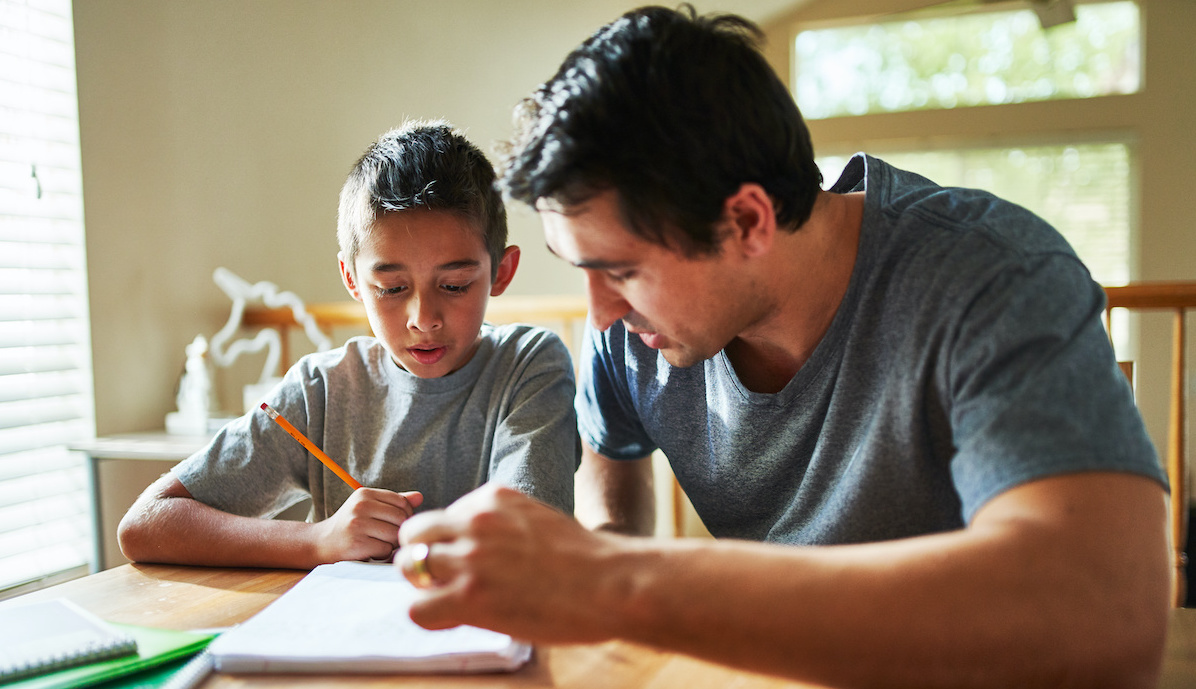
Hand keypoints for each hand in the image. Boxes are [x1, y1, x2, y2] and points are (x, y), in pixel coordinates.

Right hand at [312, 488, 422, 562]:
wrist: (322, 542)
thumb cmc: (352, 524)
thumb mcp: (369, 507)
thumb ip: (394, 502)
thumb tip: (420, 497)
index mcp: (365, 494)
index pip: (401, 502)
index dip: (405, 514)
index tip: (396, 523)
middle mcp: (360, 506)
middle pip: (401, 518)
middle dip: (399, 530)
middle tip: (388, 536)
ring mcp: (357, 524)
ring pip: (395, 535)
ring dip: (391, 543)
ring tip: (379, 543)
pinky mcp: (357, 543)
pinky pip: (385, 550)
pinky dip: (382, 554)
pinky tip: (372, 551)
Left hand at [395, 483, 621, 643]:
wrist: (608, 583)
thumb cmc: (585, 559)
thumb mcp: (537, 519)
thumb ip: (505, 526)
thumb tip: (486, 549)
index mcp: (492, 497)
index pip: (445, 515)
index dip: (451, 542)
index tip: (470, 561)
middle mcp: (475, 520)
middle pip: (414, 533)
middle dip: (424, 555)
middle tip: (445, 579)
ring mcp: (470, 557)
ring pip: (409, 565)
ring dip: (423, 584)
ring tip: (447, 600)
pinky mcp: (469, 595)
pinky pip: (418, 607)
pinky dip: (430, 616)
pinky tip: (455, 619)